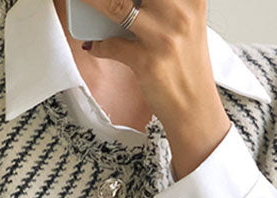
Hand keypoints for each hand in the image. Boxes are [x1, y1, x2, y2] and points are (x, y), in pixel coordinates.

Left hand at [78, 0, 231, 178]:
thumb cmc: (184, 64)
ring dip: (91, 1)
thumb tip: (111, 2)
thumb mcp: (181, 22)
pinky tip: (96, 44)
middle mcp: (180, 11)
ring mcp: (164, 37)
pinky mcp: (148, 62)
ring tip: (81, 1)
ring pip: (115, 4)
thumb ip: (157, 5)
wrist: (195, 108)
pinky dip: (99, 44)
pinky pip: (110, 44)